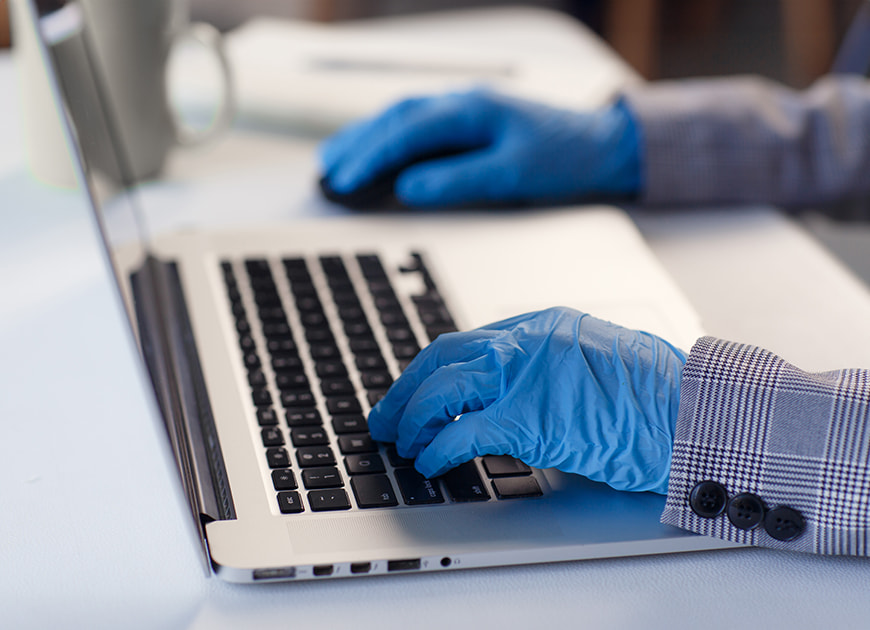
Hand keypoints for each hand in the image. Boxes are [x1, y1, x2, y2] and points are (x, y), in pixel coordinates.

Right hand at [319, 90, 640, 206]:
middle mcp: (462, 103)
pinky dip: (390, 138)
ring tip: (335, 160)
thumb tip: (410, 188)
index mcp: (471, 110)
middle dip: (358, 146)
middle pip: (395, 119)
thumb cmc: (564, 157)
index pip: (407, 132)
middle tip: (327, 174)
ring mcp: (465, 109)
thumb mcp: (514, 174)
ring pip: (402, 118)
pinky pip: (418, 125)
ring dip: (367, 137)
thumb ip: (460, 179)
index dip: (371, 158)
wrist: (602, 145)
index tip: (343, 181)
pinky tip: (378, 150)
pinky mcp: (469, 122)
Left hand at [368, 307, 684, 493]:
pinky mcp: (529, 418)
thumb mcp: (596, 363)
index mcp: (543, 325)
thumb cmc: (658, 395)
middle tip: (386, 416)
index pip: (468, 341)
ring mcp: (526, 376)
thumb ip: (550, 370)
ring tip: (403, 442)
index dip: (432, 370)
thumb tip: (513, 397)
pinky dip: (436, 448)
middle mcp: (528, 341)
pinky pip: (461, 432)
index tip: (416, 390)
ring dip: (413, 418)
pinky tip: (430, 462)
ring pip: (442, 388)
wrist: (693, 412)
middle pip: (443, 357)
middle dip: (406, 388)